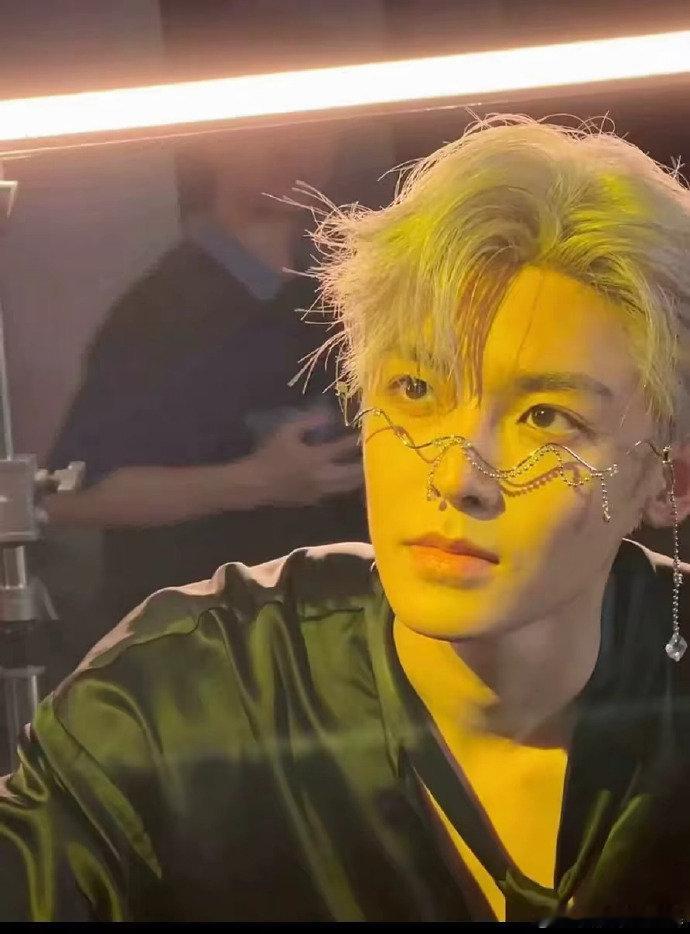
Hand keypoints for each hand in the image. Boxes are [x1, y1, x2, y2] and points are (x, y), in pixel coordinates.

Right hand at [248, 409, 362, 506]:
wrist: (256, 484)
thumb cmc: (269, 455)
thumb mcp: (286, 432)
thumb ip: (309, 422)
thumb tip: (329, 416)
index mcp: (316, 458)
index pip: (343, 447)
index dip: (356, 440)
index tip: (367, 432)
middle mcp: (323, 477)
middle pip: (353, 473)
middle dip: (366, 464)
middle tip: (374, 455)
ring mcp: (320, 491)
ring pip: (347, 486)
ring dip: (358, 477)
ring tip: (368, 468)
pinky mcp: (315, 500)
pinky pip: (336, 492)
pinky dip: (345, 485)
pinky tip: (347, 479)